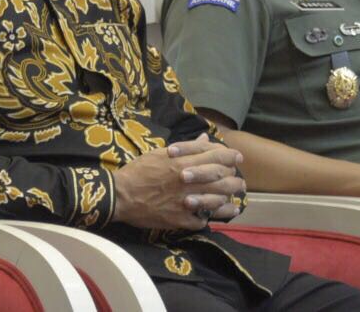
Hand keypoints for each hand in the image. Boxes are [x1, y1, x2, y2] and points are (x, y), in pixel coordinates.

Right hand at [112, 134, 244, 229]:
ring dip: (229, 200)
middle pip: (223, 180)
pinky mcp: (181, 219)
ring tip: (233, 200)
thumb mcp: (159, 153)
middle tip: (238, 181)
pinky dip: (212, 218)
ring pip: (219, 201)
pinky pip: (204, 220)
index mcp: (183, 163)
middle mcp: (188, 182)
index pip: (217, 157)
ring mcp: (186, 202)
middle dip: (235, 180)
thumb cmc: (138, 171)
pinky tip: (216, 216)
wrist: (120, 195)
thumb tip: (205, 139)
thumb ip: (186, 148)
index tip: (237, 158)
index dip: (231, 156)